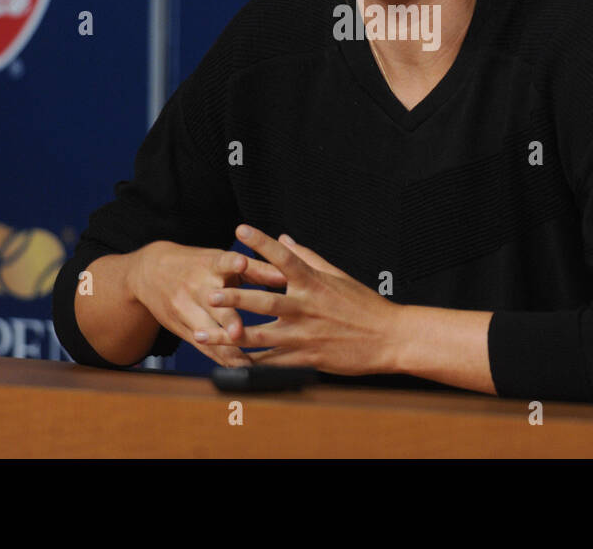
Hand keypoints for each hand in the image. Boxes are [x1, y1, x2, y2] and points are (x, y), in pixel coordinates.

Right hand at [127, 239, 287, 367]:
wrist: (151, 273)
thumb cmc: (197, 265)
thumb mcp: (221, 260)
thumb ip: (255, 269)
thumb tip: (287, 275)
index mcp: (210, 265)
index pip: (221, 261)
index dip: (232, 263)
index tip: (242, 262)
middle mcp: (197, 287)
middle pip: (214, 305)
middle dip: (226, 320)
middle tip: (240, 333)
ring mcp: (186, 310)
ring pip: (207, 332)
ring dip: (225, 348)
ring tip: (246, 363)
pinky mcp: (182, 329)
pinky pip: (204, 347)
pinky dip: (221, 358)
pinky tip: (239, 369)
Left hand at [197, 224, 404, 375]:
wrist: (389, 339)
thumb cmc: (364, 305)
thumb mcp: (337, 275)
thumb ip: (308, 256)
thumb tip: (285, 237)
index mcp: (314, 283)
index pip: (284, 257)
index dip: (262, 242)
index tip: (241, 230)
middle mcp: (305, 308)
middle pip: (262, 301)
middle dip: (233, 298)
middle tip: (209, 293)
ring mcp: (304, 336)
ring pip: (259, 336)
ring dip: (228, 336)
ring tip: (203, 335)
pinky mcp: (305, 359)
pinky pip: (271, 362)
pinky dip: (249, 363)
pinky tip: (228, 363)